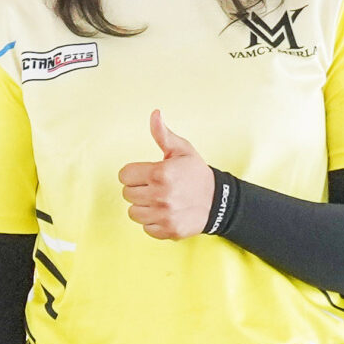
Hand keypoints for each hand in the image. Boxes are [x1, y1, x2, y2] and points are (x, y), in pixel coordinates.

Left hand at [118, 111, 213, 238]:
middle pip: (127, 194)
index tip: (148, 174)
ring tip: (161, 200)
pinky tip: (166, 213)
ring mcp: (164, 215)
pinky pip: (145, 228)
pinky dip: (153, 222)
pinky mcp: (168, 230)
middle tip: (157, 187)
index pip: (124, 175)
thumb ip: (163, 135)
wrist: (219, 201)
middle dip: (139, 189)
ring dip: (144, 207)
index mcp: (160, 173)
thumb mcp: (182, 150)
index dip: (134, 173)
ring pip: (133, 212)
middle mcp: (160, 195)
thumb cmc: (196, 173)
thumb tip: (154, 113)